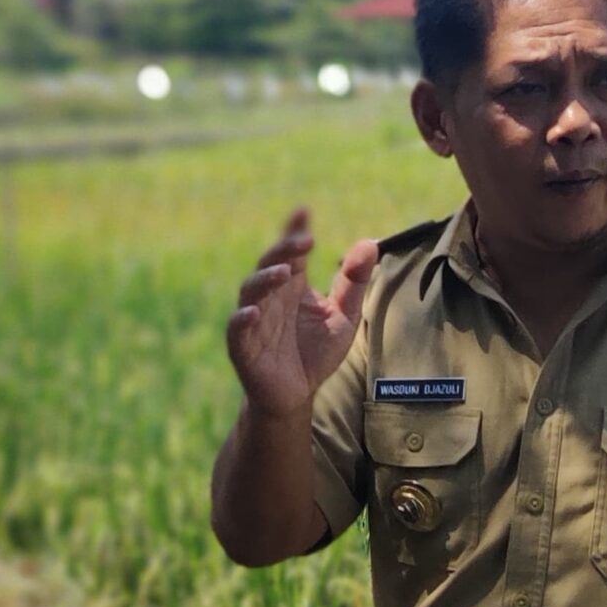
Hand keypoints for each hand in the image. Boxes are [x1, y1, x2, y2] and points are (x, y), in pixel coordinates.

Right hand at [226, 208, 378, 417]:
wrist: (296, 395)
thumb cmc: (316, 353)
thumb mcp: (343, 316)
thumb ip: (354, 282)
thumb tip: (370, 244)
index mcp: (292, 286)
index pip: (291, 252)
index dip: (294, 232)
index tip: (304, 212)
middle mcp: (270, 297)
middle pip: (270, 264)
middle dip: (284, 249)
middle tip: (305, 241)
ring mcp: (254, 320)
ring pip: (250, 291)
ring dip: (265, 279)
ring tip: (284, 273)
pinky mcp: (243, 347)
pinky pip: (236, 329)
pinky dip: (242, 318)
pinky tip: (253, 312)